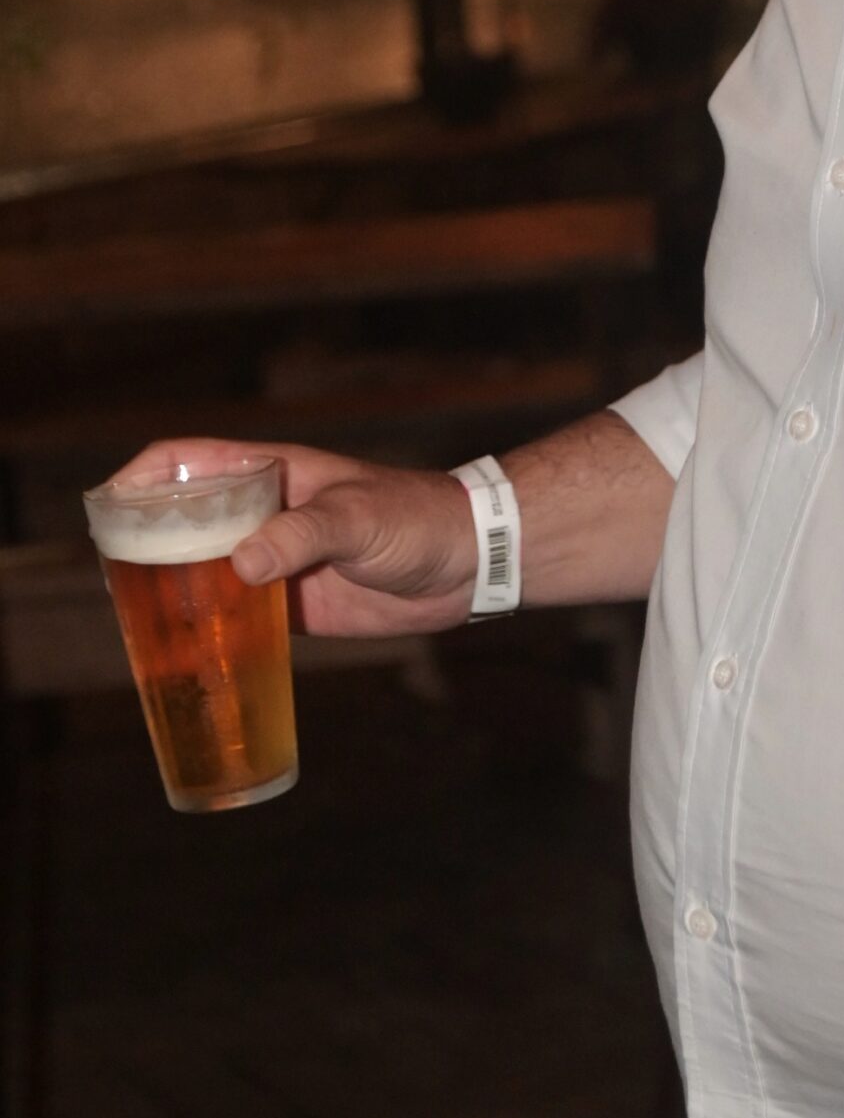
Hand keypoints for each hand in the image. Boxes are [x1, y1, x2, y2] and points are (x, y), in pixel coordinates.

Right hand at [114, 438, 478, 636]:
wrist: (466, 562)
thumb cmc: (415, 519)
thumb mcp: (357, 518)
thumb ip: (301, 535)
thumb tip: (240, 565)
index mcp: (270, 473)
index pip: (186, 459)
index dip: (140, 475)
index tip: (104, 504)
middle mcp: (261, 512)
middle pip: (181, 517)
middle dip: (140, 540)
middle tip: (110, 579)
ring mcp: (272, 557)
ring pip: (200, 568)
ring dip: (166, 590)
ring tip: (131, 622)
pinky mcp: (289, 601)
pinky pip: (232, 614)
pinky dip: (204, 632)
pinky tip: (180, 658)